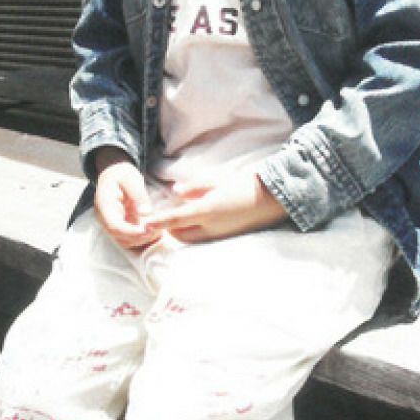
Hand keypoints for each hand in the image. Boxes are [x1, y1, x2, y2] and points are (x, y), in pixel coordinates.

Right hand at [93, 147, 157, 250]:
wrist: (114, 175)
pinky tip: (155, 231)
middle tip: (157, 231)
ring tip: (158, 231)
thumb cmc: (121, 175)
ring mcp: (112, 223)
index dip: (130, 232)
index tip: (147, 230)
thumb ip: (138, 194)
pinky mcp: (121, 226)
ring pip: (125, 240)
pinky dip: (142, 237)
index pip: (114, 225)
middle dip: (138, 237)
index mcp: (104, 205)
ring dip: (141, 239)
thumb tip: (145, 212)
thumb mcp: (130, 178)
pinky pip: (130, 237)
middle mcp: (105, 218)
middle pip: (119, 236)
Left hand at [142, 171, 287, 243]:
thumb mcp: (218, 180)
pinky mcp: (228, 238)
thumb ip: (195, 187)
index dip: (157, 222)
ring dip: (182, 231)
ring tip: (181, 217)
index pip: (175, 219)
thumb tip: (175, 192)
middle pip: (180, 234)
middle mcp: (211, 228)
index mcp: (207, 211)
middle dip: (169, 228)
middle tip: (164, 215)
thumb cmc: (247, 184)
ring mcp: (220, 236)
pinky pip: (204, 239)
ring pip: (192, 239)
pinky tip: (199, 220)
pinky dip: (195, 232)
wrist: (275, 198)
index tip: (143, 223)